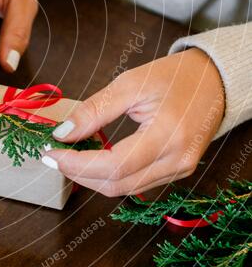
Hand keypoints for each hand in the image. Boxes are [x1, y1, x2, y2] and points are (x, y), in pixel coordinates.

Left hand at [42, 49, 224, 195]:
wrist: (215, 81)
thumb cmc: (174, 77)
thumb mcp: (131, 83)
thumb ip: (95, 110)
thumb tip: (63, 133)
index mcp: (169, 135)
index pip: (115, 165)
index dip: (78, 164)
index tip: (51, 152)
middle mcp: (178, 160)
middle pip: (117, 184)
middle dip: (80, 174)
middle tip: (53, 156)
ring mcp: (180, 171)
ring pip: (125, 189)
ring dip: (92, 177)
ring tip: (70, 156)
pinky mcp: (177, 172)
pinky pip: (137, 183)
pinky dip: (111, 175)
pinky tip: (94, 159)